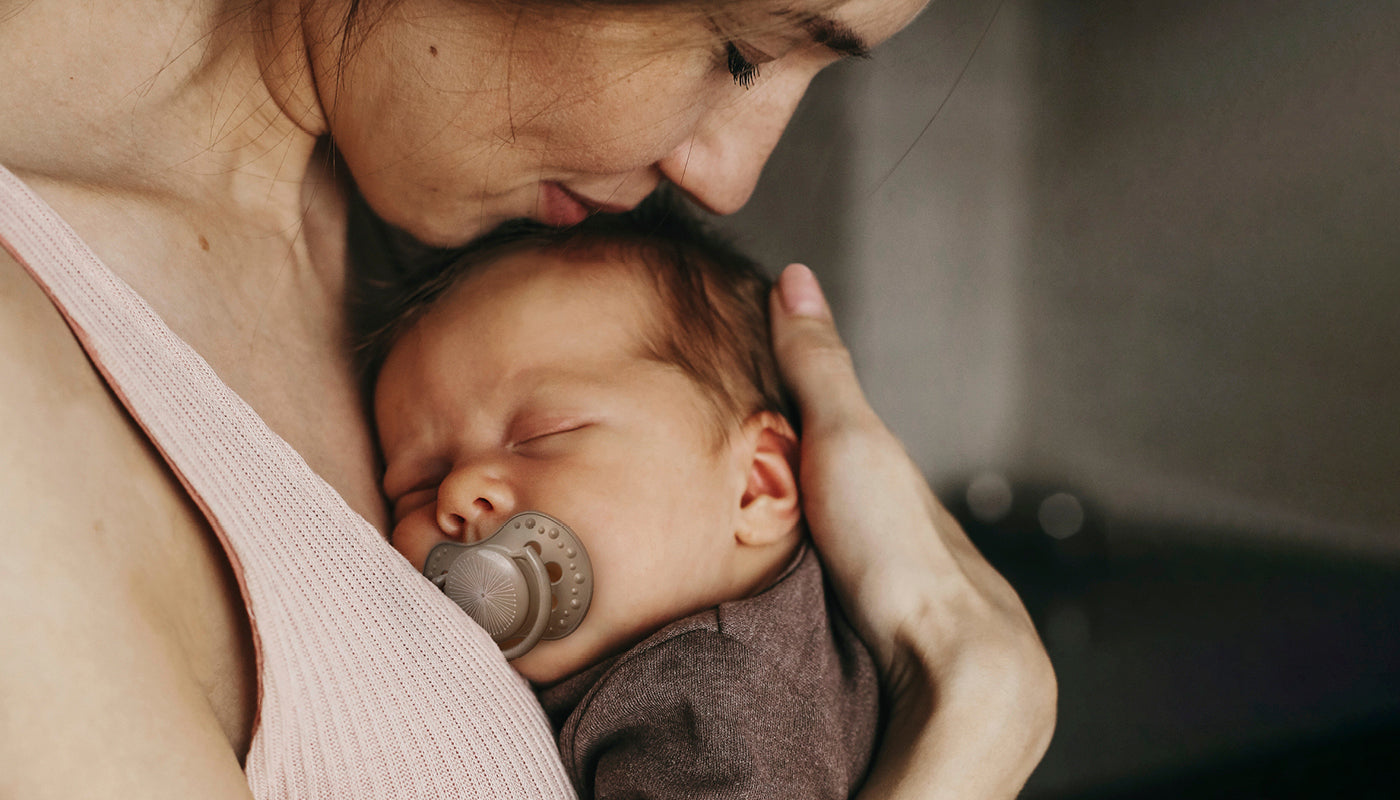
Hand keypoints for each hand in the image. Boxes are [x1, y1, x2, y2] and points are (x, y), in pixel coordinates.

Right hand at [769, 264, 1056, 798]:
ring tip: (747, 564)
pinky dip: (819, 608)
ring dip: (810, 562)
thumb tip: (796, 276)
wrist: (954, 671)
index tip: (746, 414)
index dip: (797, 424)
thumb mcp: (847, 441)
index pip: (843, 442)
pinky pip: (848, 619)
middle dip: (804, 500)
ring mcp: (905, 602)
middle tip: (736, 494)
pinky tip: (795, 622)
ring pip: (850, 568)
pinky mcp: (890, 658)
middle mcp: (909, 537)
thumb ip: (820, 370)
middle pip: (847, 508)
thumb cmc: (899, 554)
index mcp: (896, 484)